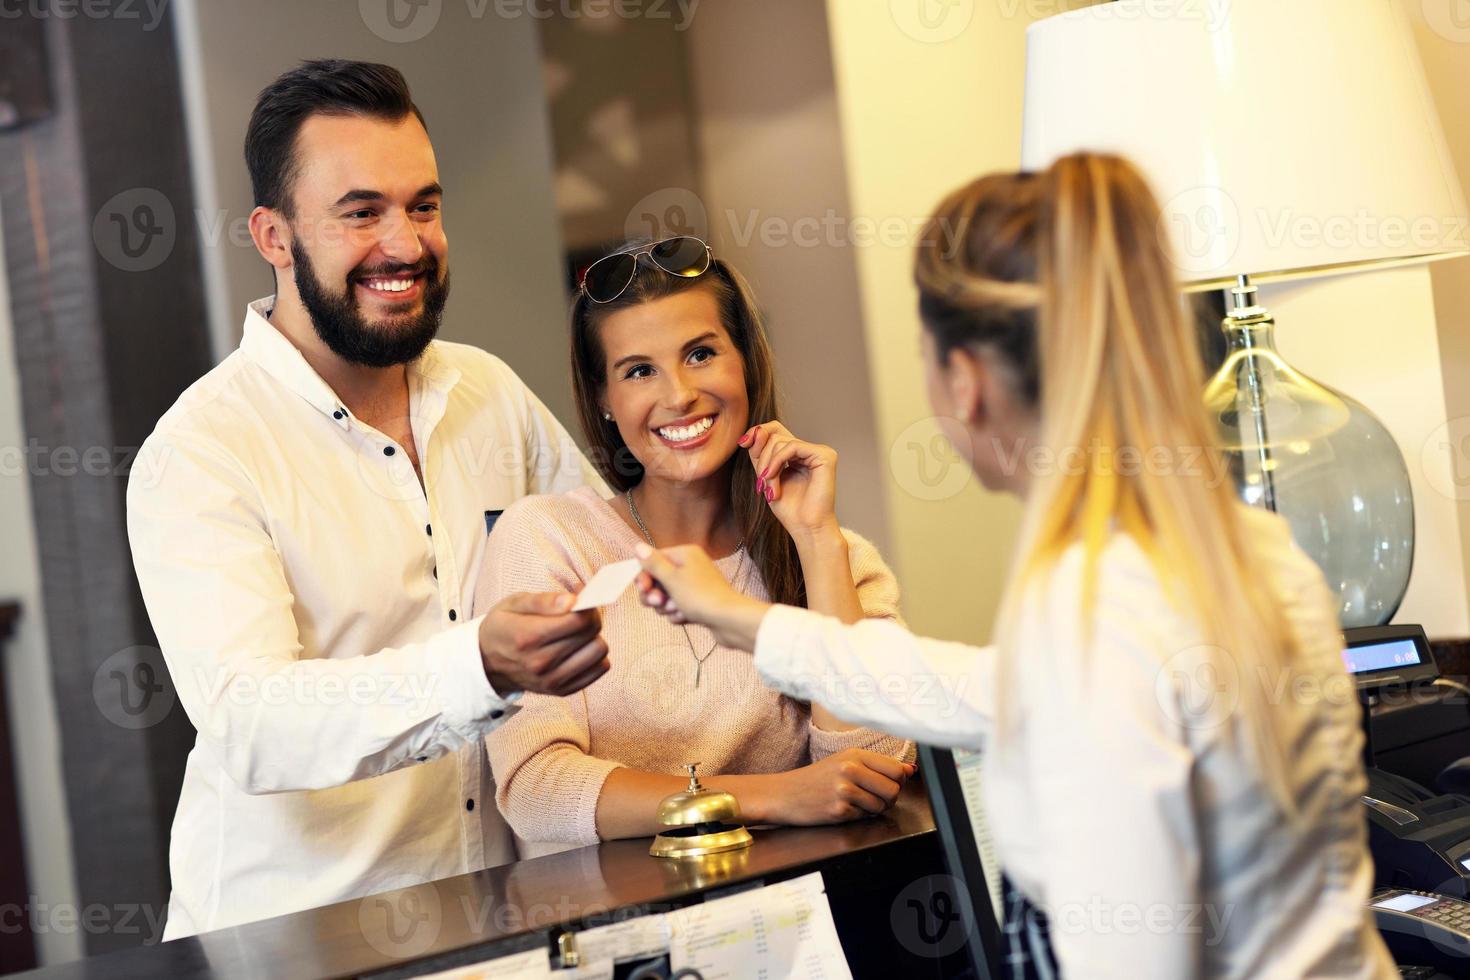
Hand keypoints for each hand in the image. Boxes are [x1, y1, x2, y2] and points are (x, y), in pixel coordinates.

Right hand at [478, 592, 608, 696]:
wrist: (486, 663)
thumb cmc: (504, 626)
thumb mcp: (514, 604)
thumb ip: (544, 600)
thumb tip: (573, 601)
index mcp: (528, 637)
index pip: (578, 620)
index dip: (586, 607)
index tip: (580, 603)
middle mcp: (541, 662)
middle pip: (591, 635)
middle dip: (591, 619)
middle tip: (579, 615)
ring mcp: (551, 680)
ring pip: (599, 653)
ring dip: (594, 638)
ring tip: (577, 634)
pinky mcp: (561, 691)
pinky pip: (599, 670)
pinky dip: (594, 657)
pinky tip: (579, 649)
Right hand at [634, 543, 768, 649]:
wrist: (729, 620)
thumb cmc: (701, 596)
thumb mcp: (672, 578)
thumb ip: (653, 563)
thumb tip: (638, 546)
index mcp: (684, 554)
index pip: (653, 560)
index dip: (644, 576)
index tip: (643, 589)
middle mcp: (690, 566)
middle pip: (657, 580)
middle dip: (655, 595)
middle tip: (660, 602)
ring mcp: (694, 585)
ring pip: (665, 597)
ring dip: (666, 607)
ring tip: (677, 610)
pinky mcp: (697, 602)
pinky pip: (677, 608)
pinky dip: (678, 614)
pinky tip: (686, 617)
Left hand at [740, 422, 839, 541]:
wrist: (806, 528)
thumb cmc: (790, 509)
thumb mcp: (766, 476)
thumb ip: (760, 453)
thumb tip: (756, 430)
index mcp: (798, 454)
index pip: (775, 430)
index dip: (757, 433)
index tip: (742, 443)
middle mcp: (809, 450)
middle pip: (775, 435)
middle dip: (762, 458)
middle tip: (761, 484)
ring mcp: (819, 452)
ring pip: (781, 442)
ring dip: (768, 466)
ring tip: (770, 489)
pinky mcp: (825, 456)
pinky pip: (792, 446)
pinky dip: (777, 461)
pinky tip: (772, 477)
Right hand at [758, 749, 914, 824]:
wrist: (785, 794)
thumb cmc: (816, 778)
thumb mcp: (844, 762)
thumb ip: (877, 765)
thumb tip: (910, 770)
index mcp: (854, 754)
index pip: (896, 769)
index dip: (898, 780)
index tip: (889, 783)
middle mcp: (850, 769)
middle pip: (894, 789)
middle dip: (889, 798)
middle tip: (874, 797)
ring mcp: (844, 790)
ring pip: (882, 806)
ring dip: (874, 809)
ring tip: (856, 803)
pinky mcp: (839, 810)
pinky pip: (865, 817)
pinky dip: (859, 816)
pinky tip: (844, 808)